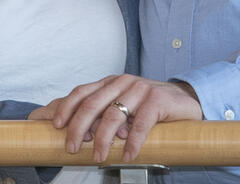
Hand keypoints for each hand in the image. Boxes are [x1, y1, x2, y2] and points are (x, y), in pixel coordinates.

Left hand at [30, 74, 202, 162]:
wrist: (185, 102)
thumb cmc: (147, 108)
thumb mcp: (119, 107)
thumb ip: (96, 114)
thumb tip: (59, 125)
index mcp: (109, 83)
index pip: (81, 92)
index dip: (66, 108)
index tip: (54, 126)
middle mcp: (122, 82)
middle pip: (92, 103)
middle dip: (77, 127)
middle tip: (70, 148)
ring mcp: (140, 89)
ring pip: (114, 114)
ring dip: (102, 139)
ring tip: (98, 157)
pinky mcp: (157, 100)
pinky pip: (141, 123)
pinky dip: (132, 142)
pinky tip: (128, 155)